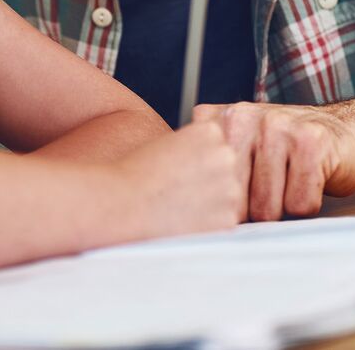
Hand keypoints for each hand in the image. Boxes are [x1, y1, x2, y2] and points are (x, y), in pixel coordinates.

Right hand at [117, 121, 245, 237]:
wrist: (123, 203)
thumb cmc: (137, 174)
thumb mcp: (169, 142)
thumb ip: (197, 146)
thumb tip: (211, 161)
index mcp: (211, 131)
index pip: (217, 147)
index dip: (196, 161)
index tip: (178, 169)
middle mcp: (226, 155)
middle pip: (225, 170)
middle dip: (209, 181)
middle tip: (179, 189)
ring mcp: (230, 187)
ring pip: (227, 196)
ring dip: (211, 202)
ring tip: (179, 204)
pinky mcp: (228, 217)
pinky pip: (225, 220)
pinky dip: (209, 223)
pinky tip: (184, 218)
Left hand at [193, 102, 354, 220]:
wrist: (347, 133)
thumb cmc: (286, 153)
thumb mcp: (239, 149)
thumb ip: (206, 167)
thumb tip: (176, 213)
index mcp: (219, 120)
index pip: (204, 188)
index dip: (223, 206)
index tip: (238, 198)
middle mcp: (243, 117)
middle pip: (234, 202)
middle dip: (254, 210)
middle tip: (271, 190)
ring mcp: (277, 126)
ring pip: (267, 208)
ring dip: (283, 208)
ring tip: (290, 183)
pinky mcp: (311, 143)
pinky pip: (299, 204)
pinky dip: (308, 204)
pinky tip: (312, 180)